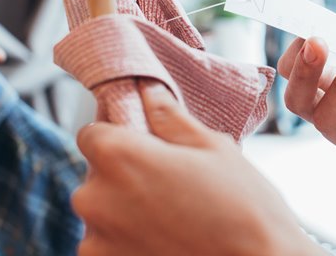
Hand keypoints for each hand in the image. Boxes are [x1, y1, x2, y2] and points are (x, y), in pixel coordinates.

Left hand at [73, 82, 323, 255]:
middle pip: (97, 173)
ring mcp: (96, 240)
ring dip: (125, 208)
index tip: (143, 142)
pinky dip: (127, 239)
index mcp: (119, 156)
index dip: (119, 134)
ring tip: (171, 214)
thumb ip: (171, 119)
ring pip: (103, 210)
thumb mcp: (213, 148)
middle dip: (125, 172)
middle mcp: (95, 197)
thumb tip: (149, 94)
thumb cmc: (242, 205)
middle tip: (168, 181)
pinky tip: (166, 238)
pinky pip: (107, 243)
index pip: (93, 133)